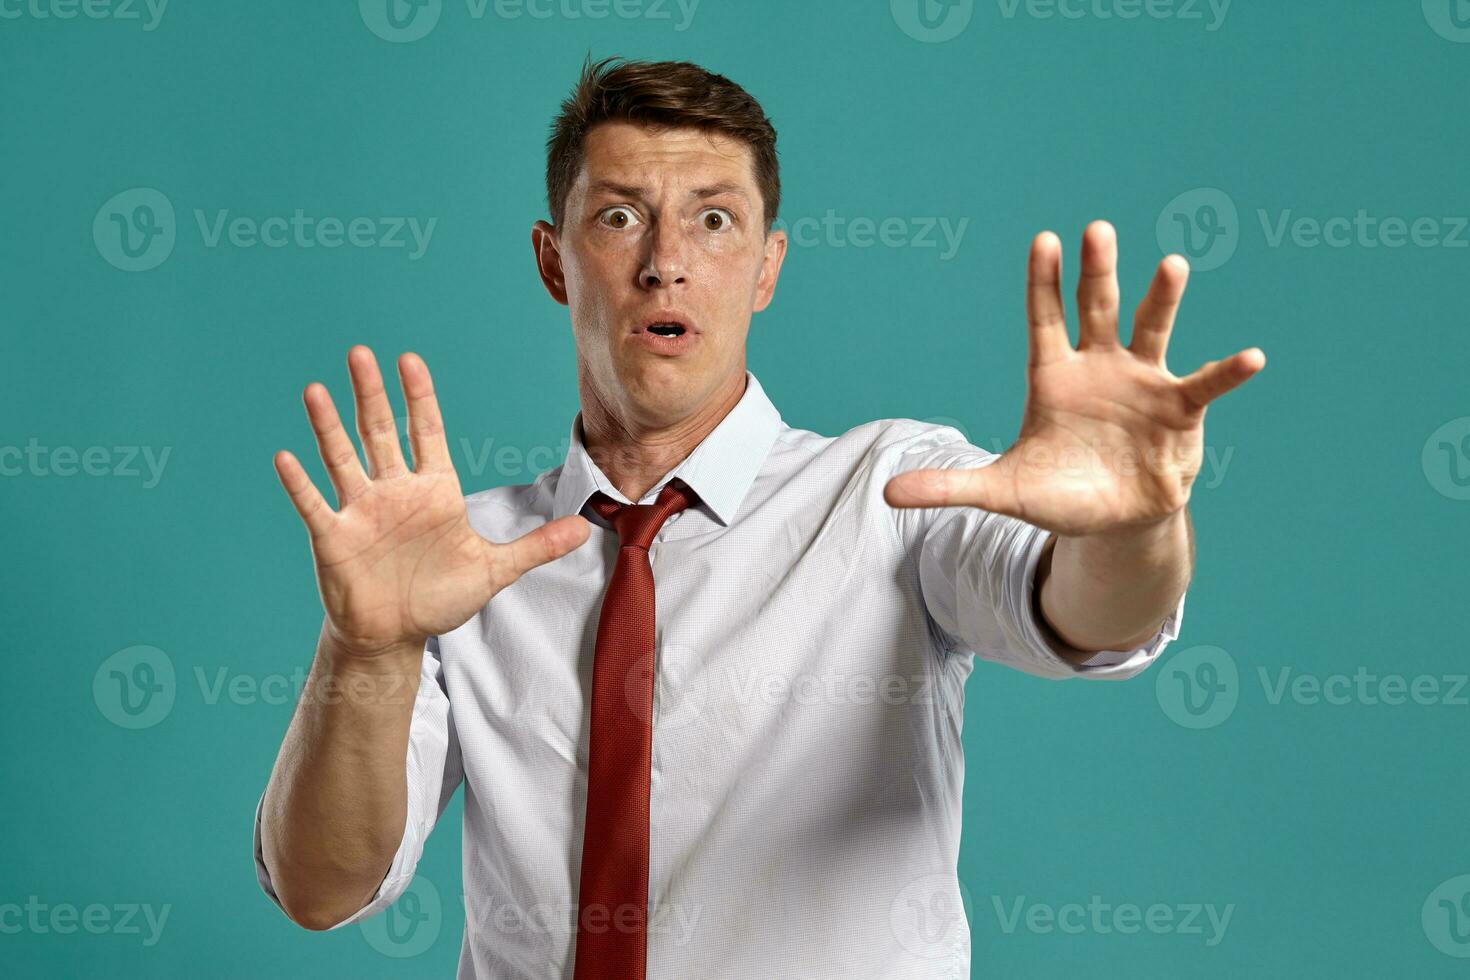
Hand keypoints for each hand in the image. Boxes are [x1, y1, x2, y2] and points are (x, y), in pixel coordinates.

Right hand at [273, 346, 590, 658]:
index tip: (409, 360)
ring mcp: (361, 511)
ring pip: (343, 458)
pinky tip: (285, 456)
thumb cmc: (439, 596)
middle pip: (380, 432)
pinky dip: (300, 483)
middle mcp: (394, 491)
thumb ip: (535, 547)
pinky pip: (314, 504)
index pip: (426, 432)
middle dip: (371, 393)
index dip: (418, 396)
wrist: (395, 634)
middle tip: (360, 353)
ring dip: (328, 426)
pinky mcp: (334, 537)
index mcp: (434, 490)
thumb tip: (584, 530)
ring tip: (316, 391)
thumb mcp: (493, 571)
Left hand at [884, 221, 1264, 536]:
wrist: (1113, 517)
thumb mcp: (1002, 491)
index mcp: (1053, 378)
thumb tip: (887, 493)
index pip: (1044, 321)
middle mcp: (1100, 367)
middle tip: (1096, 229)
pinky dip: (1227, 372)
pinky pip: (1204, 385)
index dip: (1042, 284)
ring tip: (1173, 263)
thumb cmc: (1059, 492)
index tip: (1043, 240)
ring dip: (1162, 299)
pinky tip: (1252, 357)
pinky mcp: (1179, 411)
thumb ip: (950, 486)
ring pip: (1152, 330)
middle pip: (1097, 309)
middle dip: (1097, 272)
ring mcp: (1142, 383)